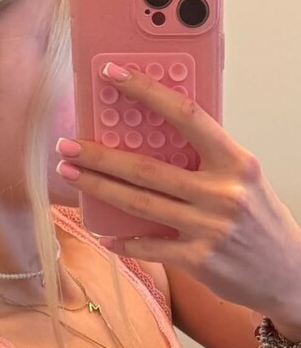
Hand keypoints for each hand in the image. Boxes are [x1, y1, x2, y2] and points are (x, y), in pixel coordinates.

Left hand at [55, 61, 300, 314]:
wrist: (289, 273)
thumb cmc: (260, 221)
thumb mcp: (244, 179)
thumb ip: (208, 159)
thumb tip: (156, 136)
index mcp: (236, 161)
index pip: (185, 115)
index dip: (146, 91)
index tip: (112, 74)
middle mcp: (223, 192)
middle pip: (147, 167)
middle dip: (99, 156)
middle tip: (68, 146)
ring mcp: (210, 227)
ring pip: (140, 203)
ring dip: (99, 189)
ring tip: (71, 175)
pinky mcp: (200, 259)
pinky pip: (150, 245)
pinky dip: (124, 240)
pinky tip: (105, 233)